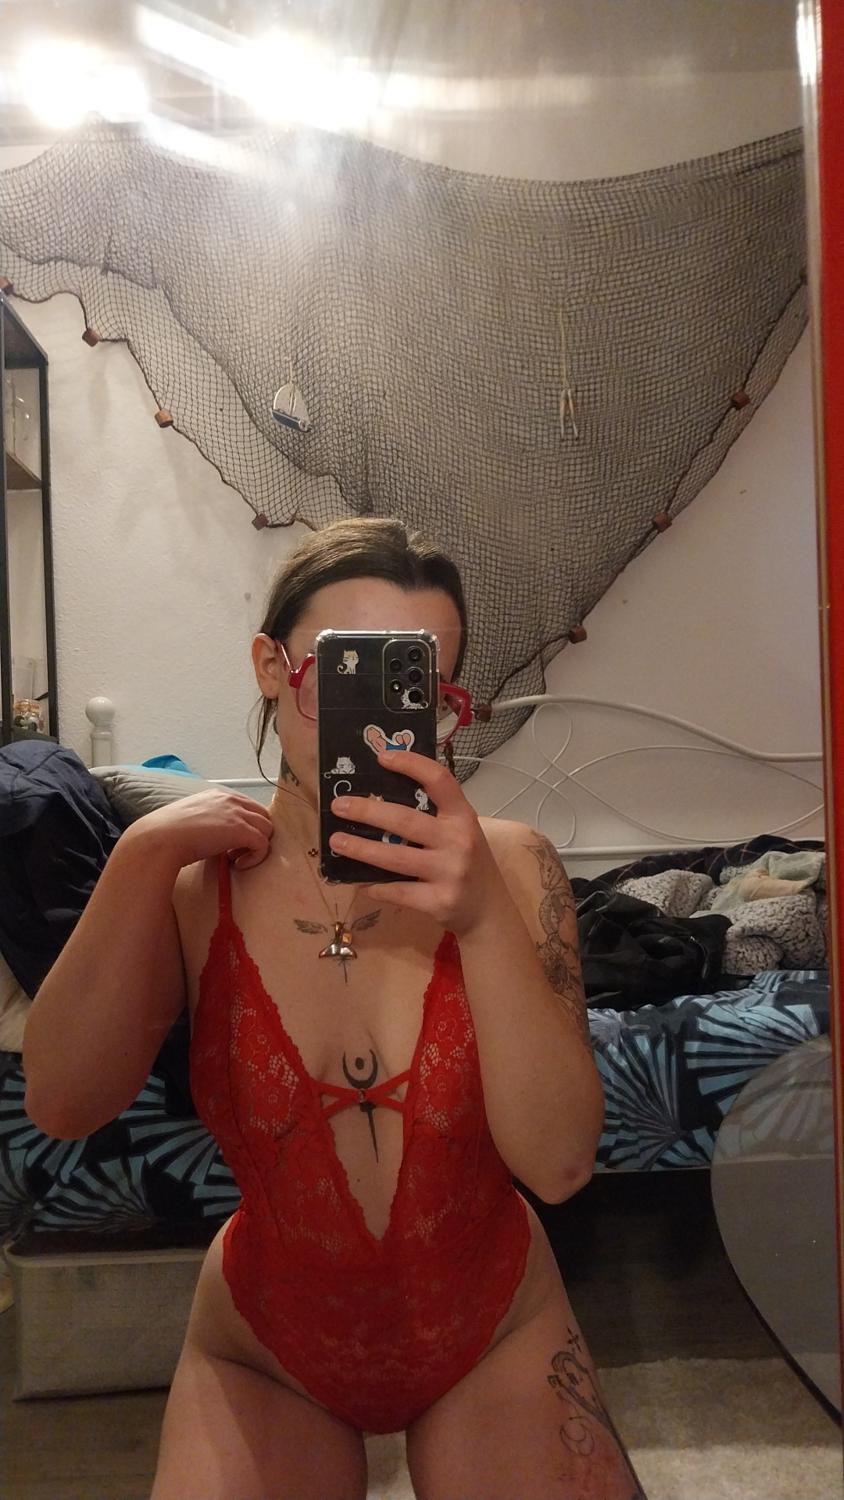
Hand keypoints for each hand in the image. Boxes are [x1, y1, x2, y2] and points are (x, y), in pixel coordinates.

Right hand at [129, 789, 273, 871]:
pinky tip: (237, 865)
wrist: (159, 839)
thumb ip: (208, 820)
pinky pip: (263, 844)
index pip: (248, 807)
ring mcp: (237, 813)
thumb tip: (214, 837)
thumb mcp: (191, 819)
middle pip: (263, 816)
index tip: (231, 843)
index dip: (246, 826)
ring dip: (256, 846)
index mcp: (218, 795)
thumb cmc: (167, 834)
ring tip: (235, 859)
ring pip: (267, 829)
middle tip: (235, 852)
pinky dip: (255, 857)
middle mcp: (231, 799)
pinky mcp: (241, 830)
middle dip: (255, 834)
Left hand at [329, 749, 504, 935]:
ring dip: (360, 848)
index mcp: (463, 816)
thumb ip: (433, 816)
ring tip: (336, 842)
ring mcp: (450, 872)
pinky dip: (374, 886)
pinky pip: (398, 891)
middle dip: (367, 811)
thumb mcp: (461, 832)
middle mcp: (458, 841)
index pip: (439, 780)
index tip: (382, 756)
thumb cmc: (468, 863)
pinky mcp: (439, 901)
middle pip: (405, 820)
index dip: (411, 764)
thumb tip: (380, 797)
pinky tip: (360, 882)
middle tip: (339, 806)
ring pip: (395, 857)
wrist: (489, 910)